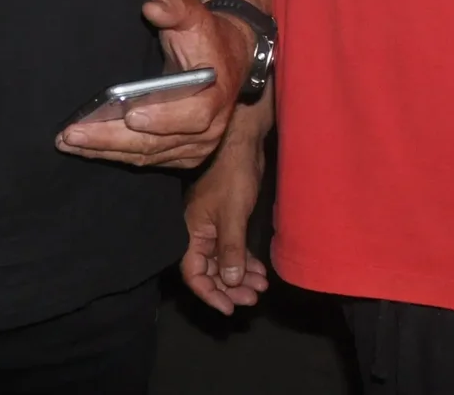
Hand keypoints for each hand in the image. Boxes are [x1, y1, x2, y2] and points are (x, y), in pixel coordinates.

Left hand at [55, 0, 248, 167]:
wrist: (224, 62)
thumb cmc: (204, 38)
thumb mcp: (194, 15)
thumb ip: (175, 8)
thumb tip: (153, 7)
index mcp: (215, 98)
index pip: (192, 116)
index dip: (162, 118)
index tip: (130, 114)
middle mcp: (208, 130)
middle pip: (156, 142)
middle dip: (112, 139)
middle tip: (73, 133)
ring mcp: (194, 147)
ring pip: (146, 155)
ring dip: (105, 151)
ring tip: (69, 142)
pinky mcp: (180, 155)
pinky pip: (145, 159)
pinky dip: (114, 154)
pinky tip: (86, 149)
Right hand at [180, 134, 268, 314]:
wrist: (243, 144)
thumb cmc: (232, 176)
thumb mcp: (232, 215)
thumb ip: (231, 249)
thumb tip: (231, 282)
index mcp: (191, 231)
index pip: (193, 273)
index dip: (210, 293)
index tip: (230, 308)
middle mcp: (198, 233)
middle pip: (209, 271)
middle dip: (230, 287)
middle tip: (254, 297)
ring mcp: (213, 227)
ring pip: (223, 262)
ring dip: (240, 276)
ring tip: (261, 286)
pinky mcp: (227, 221)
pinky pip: (233, 250)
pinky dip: (245, 262)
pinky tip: (260, 271)